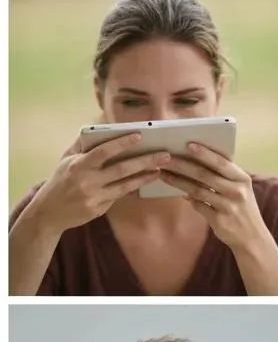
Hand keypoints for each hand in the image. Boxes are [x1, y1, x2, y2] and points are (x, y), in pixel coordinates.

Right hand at [28, 133, 169, 234]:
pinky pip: (120, 196)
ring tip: (160, 168)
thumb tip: (98, 128)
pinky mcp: (99, 209)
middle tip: (165, 155)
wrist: (47, 213)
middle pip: (121, 169)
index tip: (140, 135)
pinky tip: (147, 180)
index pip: (103, 151)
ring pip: (125, 185)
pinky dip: (135, 187)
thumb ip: (82, 145)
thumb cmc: (60, 181)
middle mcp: (87, 181)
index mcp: (78, 165)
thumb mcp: (66, 160)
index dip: (122, 143)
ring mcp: (94, 197)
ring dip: (145, 176)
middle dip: (145, 161)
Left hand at [156, 143, 265, 250]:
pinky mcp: (219, 220)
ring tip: (163, 174)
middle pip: (205, 175)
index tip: (188, 144)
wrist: (253, 236)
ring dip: (178, 181)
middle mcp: (236, 191)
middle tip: (165, 158)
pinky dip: (188, 199)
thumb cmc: (244, 208)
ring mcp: (228, 206)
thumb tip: (198, 163)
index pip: (221, 163)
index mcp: (242, 178)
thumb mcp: (241, 189)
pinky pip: (199, 206)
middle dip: (183, 165)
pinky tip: (179, 194)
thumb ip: (224, 178)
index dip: (204, 153)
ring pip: (198, 190)